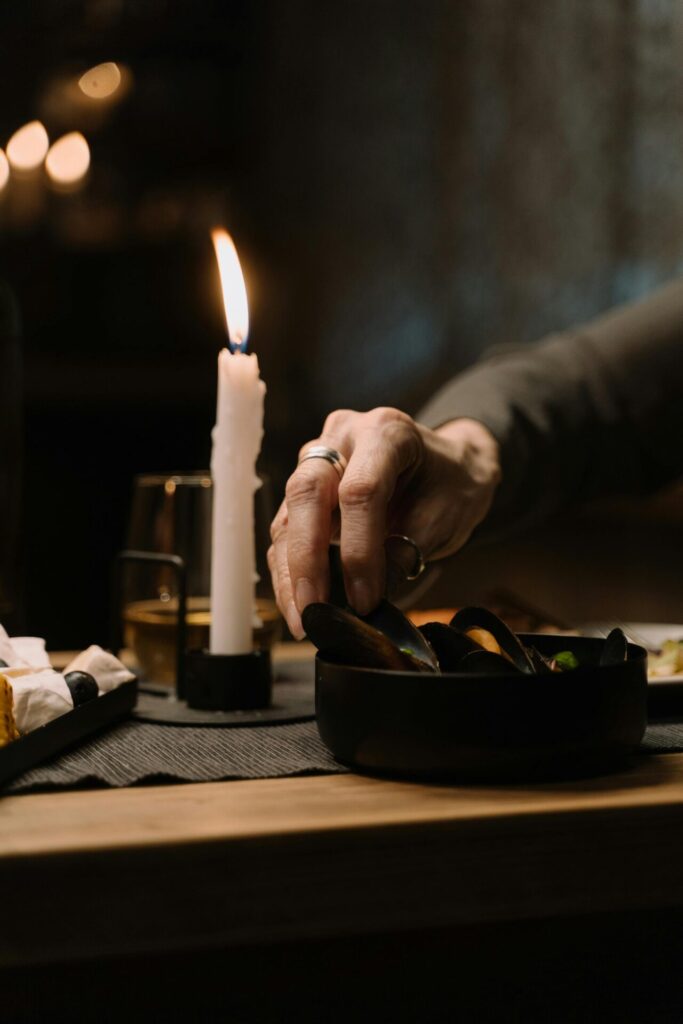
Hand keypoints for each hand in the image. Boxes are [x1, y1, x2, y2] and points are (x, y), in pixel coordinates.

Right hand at [268, 408, 500, 638]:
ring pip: (288, 515)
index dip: (359, 550)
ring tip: (302, 620)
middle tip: (313, 610)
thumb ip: (406, 552)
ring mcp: (317, 460)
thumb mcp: (445, 516)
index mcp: (386, 431)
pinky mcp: (304, 489)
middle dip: (306, 559)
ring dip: (290, 572)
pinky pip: (287, 531)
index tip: (366, 599)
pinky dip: (289, 570)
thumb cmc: (452, 485)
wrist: (449, 467)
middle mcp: (342, 437)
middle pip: (307, 493)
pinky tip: (299, 605)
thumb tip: (367, 603)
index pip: (360, 490)